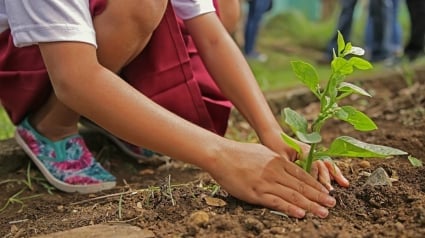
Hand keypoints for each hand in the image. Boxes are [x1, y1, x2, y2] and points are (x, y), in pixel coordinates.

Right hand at [208, 141, 336, 217]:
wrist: (221, 155)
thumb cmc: (240, 153)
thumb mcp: (263, 153)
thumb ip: (276, 161)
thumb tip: (286, 167)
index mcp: (278, 161)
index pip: (302, 175)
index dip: (316, 185)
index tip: (327, 192)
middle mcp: (276, 172)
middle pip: (302, 186)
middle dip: (319, 196)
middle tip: (332, 204)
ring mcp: (266, 182)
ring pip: (293, 195)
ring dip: (310, 205)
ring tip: (323, 212)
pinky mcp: (256, 192)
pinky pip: (276, 202)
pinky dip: (290, 208)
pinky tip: (301, 214)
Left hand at [259, 131, 349, 190]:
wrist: (273, 135)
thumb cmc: (274, 145)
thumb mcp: (280, 158)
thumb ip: (290, 168)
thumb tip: (297, 182)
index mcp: (304, 150)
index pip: (314, 165)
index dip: (316, 177)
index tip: (320, 188)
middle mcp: (311, 151)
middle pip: (322, 165)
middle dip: (327, 179)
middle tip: (330, 191)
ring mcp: (313, 154)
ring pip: (326, 165)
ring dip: (335, 175)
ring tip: (344, 184)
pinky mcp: (311, 157)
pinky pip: (324, 165)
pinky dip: (332, 172)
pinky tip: (341, 180)